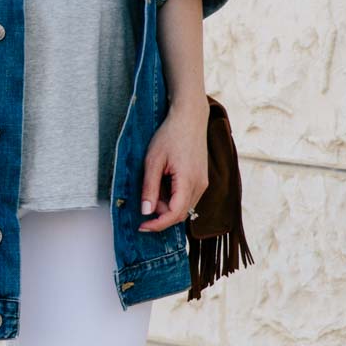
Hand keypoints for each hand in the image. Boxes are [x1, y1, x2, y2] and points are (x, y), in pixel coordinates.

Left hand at [138, 101, 208, 232]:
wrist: (189, 119)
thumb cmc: (170, 135)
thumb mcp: (153, 161)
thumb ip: (150, 188)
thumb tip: (146, 211)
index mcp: (188, 181)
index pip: (175, 214)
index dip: (158, 224)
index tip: (142, 226)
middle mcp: (200, 185)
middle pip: (180, 214)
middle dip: (161, 215)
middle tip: (146, 202)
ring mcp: (203, 183)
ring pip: (185, 207)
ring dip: (167, 206)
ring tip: (155, 187)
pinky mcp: (202, 179)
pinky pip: (188, 198)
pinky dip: (174, 198)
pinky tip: (164, 184)